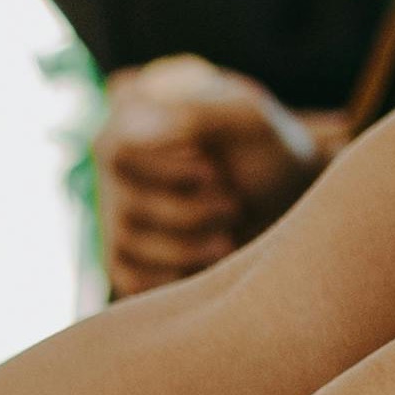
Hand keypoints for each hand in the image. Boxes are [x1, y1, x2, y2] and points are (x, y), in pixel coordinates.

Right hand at [94, 58, 337, 299]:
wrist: (279, 190)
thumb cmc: (263, 145)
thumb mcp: (245, 117)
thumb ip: (202, 114)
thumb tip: (154, 131)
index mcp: (129, 129)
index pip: (117, 154)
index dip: (163, 169)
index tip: (211, 170)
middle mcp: (115, 179)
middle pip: (127, 206)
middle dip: (187, 213)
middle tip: (235, 206)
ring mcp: (117, 222)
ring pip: (128, 247)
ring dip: (184, 249)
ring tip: (229, 241)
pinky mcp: (129, 261)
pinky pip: (129, 280)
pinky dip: (167, 279)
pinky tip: (208, 269)